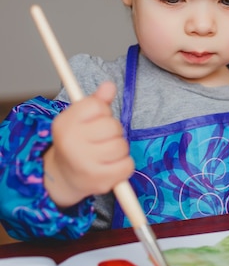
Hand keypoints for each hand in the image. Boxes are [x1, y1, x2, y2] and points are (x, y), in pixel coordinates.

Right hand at [44, 81, 133, 207]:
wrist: (63, 176)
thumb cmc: (77, 142)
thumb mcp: (80, 118)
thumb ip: (96, 102)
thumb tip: (109, 85)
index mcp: (65, 123)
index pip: (97, 105)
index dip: (102, 112)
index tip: (94, 121)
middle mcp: (71, 143)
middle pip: (113, 126)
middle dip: (113, 132)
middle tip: (101, 140)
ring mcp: (84, 163)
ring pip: (122, 146)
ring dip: (119, 149)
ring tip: (105, 153)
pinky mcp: (98, 180)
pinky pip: (127, 165)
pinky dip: (124, 165)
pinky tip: (110, 166)